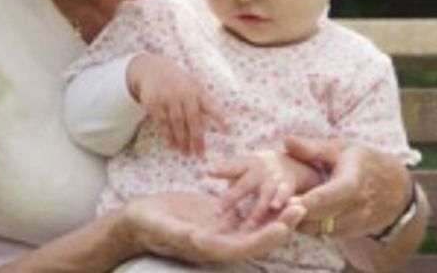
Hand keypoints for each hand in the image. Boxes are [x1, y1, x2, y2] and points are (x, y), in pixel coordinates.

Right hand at [124, 190, 305, 263]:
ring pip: (256, 224)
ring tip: (297, 197)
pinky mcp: (220, 217)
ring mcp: (222, 230)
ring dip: (276, 212)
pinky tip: (276, 188)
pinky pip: (246, 212)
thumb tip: (203, 241)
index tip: (281, 227)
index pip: (243, 248)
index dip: (263, 239)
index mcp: (209, 249)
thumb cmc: (146, 224)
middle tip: (300, 207)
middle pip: (256, 237)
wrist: (136, 218)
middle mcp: (221, 243)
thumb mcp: (164, 227)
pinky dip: (262, 202)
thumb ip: (185, 235)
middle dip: (279, 224)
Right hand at [127, 53, 226, 155]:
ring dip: (182, 140)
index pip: (210, 104)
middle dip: (197, 138)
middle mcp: (183, 94)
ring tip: (186, 153)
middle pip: (192, 119)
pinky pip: (162, 123)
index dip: (219, 116)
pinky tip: (172, 144)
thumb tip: (221, 122)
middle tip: (200, 154)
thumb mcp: (193, 85)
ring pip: (177, 123)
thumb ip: (204, 101)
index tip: (229, 128)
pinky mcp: (154, 103)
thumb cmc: (178, 81)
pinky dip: (168, 135)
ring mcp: (168, 98)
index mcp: (196, 90)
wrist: (152, 69)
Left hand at [211, 150, 320, 228]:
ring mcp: (273, 178)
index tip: (210, 173)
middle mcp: (259, 171)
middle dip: (233, 198)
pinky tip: (275, 210)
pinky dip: (281, 201)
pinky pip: (284, 195)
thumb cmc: (255, 168)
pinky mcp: (287, 186)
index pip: (231, 167)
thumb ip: (226, 171)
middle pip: (244, 184)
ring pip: (265, 193)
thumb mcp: (242, 165)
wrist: (287, 164)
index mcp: (246, 164)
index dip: (221, 170)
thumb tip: (208, 172)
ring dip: (259, 207)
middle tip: (219, 212)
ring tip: (250, 222)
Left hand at [284, 136, 412, 238]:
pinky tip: (296, 213)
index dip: (302, 202)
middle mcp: (357, 209)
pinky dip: (308, 226)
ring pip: (319, 230)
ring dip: (299, 221)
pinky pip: (324, 234)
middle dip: (295, 213)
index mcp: (353, 183)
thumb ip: (313, 148)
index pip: (325, 198)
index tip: (282, 200)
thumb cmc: (363, 162)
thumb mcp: (341, 149)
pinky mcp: (350, 234)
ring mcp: (355, 225)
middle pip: (319, 218)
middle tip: (273, 203)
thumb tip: (287, 141)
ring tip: (282, 206)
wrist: (396, 188)